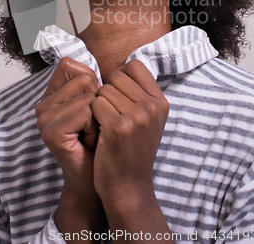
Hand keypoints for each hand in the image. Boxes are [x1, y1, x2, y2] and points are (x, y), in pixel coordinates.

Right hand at [35, 57, 99, 195]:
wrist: (97, 176)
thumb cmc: (99, 139)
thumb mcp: (94, 104)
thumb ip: (89, 82)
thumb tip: (94, 70)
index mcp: (50, 94)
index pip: (69, 64)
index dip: (90, 82)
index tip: (89, 107)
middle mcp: (43, 104)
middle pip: (83, 79)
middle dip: (97, 102)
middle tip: (91, 125)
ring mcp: (44, 119)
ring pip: (87, 97)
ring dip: (98, 117)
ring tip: (90, 134)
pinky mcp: (51, 132)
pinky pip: (85, 113)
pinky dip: (94, 128)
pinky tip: (88, 142)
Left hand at [91, 59, 168, 205]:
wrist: (128, 186)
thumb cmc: (132, 150)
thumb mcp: (147, 120)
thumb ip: (140, 94)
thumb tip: (124, 66)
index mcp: (161, 102)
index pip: (134, 66)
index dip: (120, 77)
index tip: (117, 96)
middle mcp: (153, 106)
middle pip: (116, 76)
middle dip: (107, 91)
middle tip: (110, 114)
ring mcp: (137, 116)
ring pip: (103, 89)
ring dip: (98, 104)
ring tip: (106, 124)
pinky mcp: (118, 127)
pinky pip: (95, 104)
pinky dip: (92, 116)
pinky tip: (99, 132)